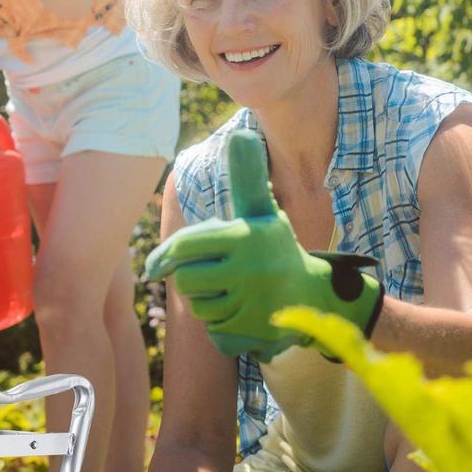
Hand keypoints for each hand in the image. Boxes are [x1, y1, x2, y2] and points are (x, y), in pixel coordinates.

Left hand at [146, 130, 383, 362]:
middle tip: (211, 274)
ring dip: (209, 303)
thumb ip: (246, 176)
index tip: (154, 267)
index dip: (164, 256)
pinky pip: (215, 335)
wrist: (317, 297)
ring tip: (233, 292)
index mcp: (245, 238)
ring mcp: (253, 307)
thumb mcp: (262, 211)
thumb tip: (241, 134)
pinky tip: (241, 315)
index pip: (186, 246)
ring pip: (201, 310)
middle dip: (192, 279)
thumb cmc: (276, 247)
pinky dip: (222, 328)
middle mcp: (249, 272)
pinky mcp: (255, 337)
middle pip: (187, 282)